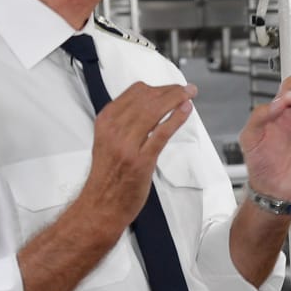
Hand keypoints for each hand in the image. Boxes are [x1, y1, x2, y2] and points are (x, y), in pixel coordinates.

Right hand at [76, 82, 195, 232]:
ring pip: (155, 111)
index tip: (171, 87)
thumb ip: (123, 122)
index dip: (157, 86)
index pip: (134, 92)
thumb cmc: (107, 176)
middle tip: (186, 89)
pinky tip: (185, 110)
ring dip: (176, 99)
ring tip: (189, 95)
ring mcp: (127, 145)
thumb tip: (146, 106)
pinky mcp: (141, 160)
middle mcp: (114, 130)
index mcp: (106, 122)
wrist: (101, 204)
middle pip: (147, 98)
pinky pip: (162, 132)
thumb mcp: (107, 140)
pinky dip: (176, 118)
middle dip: (171, 90)